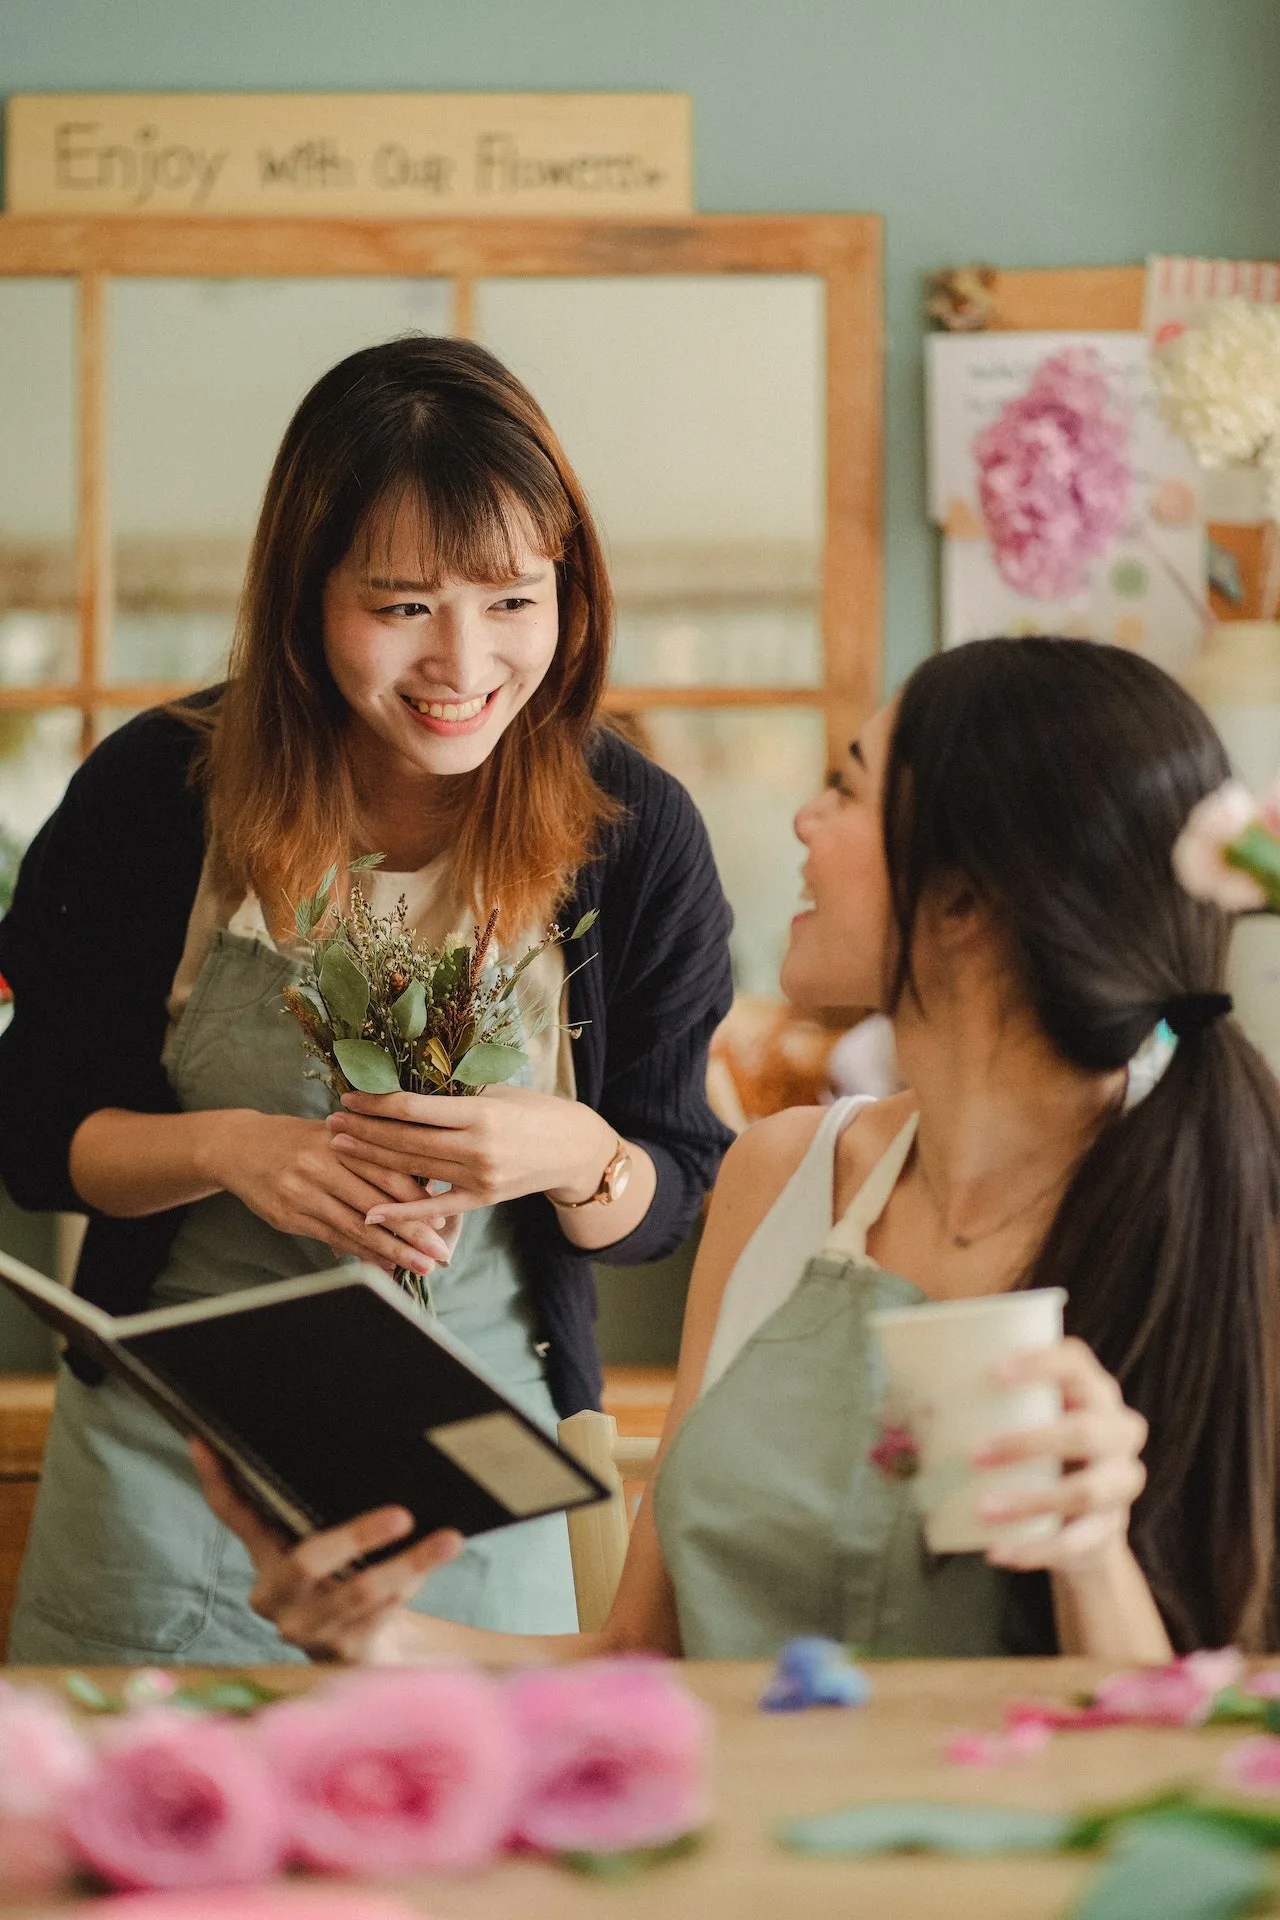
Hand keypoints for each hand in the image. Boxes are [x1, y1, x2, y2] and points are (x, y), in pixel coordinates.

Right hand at [191, 1440, 460, 1662]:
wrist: (366, 1647)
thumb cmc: (347, 1575)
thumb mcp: (328, 1541)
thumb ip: (317, 1505)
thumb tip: (350, 1438)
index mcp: (265, 1558)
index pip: (234, 1514)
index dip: (216, 1479)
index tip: (204, 1438)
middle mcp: (274, 1596)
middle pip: (307, 1561)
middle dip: (357, 1536)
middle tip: (401, 1515)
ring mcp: (306, 1628)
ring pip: (359, 1593)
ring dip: (409, 1565)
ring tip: (448, 1541)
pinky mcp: (341, 1651)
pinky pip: (381, 1614)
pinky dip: (413, 1585)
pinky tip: (435, 1562)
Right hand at [204, 1110, 455, 1278]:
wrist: (239, 1146)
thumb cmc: (300, 1140)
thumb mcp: (335, 1135)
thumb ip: (372, 1157)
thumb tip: (423, 1189)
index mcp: (340, 1139)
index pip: (386, 1171)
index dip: (417, 1198)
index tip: (443, 1219)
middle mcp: (321, 1164)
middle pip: (376, 1203)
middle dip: (412, 1232)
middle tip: (441, 1254)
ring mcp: (302, 1192)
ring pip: (355, 1226)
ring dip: (391, 1250)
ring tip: (420, 1266)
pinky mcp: (287, 1216)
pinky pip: (332, 1238)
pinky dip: (361, 1253)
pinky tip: (384, 1265)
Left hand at [326, 1083, 618, 1219]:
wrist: (575, 1149)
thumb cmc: (535, 1111)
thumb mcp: (497, 1093)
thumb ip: (455, 1096)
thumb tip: (404, 1090)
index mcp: (479, 1113)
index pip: (413, 1109)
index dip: (375, 1104)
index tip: (349, 1097)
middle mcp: (476, 1148)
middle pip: (405, 1141)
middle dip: (364, 1132)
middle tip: (331, 1123)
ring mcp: (478, 1178)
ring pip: (413, 1170)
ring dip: (372, 1160)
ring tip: (341, 1148)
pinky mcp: (481, 1200)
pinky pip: (435, 1208)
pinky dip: (402, 1211)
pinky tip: (371, 1211)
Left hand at [973, 1337, 1148, 1573]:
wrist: (1084, 1517)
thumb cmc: (1038, 1450)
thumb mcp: (1022, 1421)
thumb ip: (979, 1408)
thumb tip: (889, 1408)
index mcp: (1093, 1390)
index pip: (1075, 1363)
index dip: (1040, 1364)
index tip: (993, 1372)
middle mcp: (1119, 1430)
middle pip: (1084, 1431)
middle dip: (1027, 1443)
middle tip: (974, 1454)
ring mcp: (1121, 1481)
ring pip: (1084, 1491)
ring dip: (1030, 1502)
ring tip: (983, 1509)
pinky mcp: (1112, 1528)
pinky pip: (1077, 1542)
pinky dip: (1035, 1549)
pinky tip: (998, 1551)